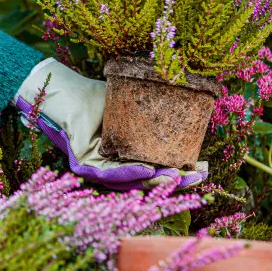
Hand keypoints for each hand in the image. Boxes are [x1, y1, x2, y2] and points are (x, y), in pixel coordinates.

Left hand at [15, 59, 207, 189]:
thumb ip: (155, 112)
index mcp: (129, 154)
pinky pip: (110, 173)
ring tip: (178, 176)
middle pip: (148, 180)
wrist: (69, 89)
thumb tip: (195, 103)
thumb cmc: (100, 96)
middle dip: (176, 181)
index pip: (157, 168)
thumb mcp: (133, 105)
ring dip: (157, 181)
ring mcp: (100, 168)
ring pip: (132, 181)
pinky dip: (131, 173)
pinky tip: (149, 171)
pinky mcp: (84, 166)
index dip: (180, 171)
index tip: (202, 169)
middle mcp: (115, 165)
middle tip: (198, 177)